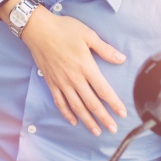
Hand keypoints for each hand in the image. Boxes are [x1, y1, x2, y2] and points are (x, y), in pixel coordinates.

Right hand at [21, 7, 126, 135]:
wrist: (38, 29)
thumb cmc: (64, 29)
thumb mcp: (88, 35)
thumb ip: (105, 49)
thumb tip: (121, 59)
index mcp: (86, 67)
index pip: (103, 90)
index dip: (114, 104)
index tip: (122, 114)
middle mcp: (74, 78)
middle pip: (92, 103)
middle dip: (104, 118)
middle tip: (113, 129)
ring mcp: (61, 82)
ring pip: (76, 107)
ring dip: (87, 120)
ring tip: (96, 131)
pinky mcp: (51, 82)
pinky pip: (60, 102)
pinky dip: (67, 113)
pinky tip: (74, 121)